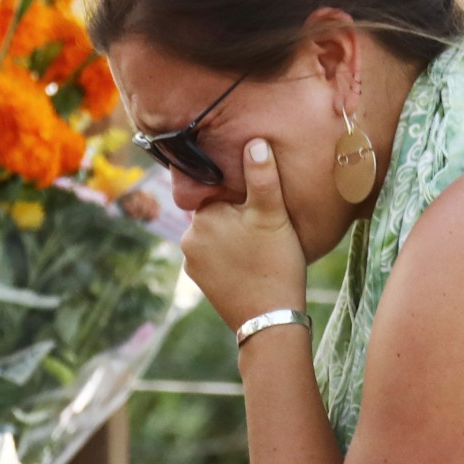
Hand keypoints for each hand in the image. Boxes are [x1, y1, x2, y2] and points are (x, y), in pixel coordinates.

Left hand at [181, 138, 308, 331]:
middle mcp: (188, 239)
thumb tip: (255, 142)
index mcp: (202, 217)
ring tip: (261, 247)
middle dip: (238, 216)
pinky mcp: (200, 282)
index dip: (243, 197)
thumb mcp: (273, 215)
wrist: (270, 320)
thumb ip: (262, 177)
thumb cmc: (275, 263)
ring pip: (217, 236)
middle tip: (266, 230)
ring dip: (234, 236)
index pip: (220, 191)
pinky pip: (216, 257)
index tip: (262, 208)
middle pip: (218, 213)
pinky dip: (230, 256)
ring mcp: (191, 263)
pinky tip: (251, 263)